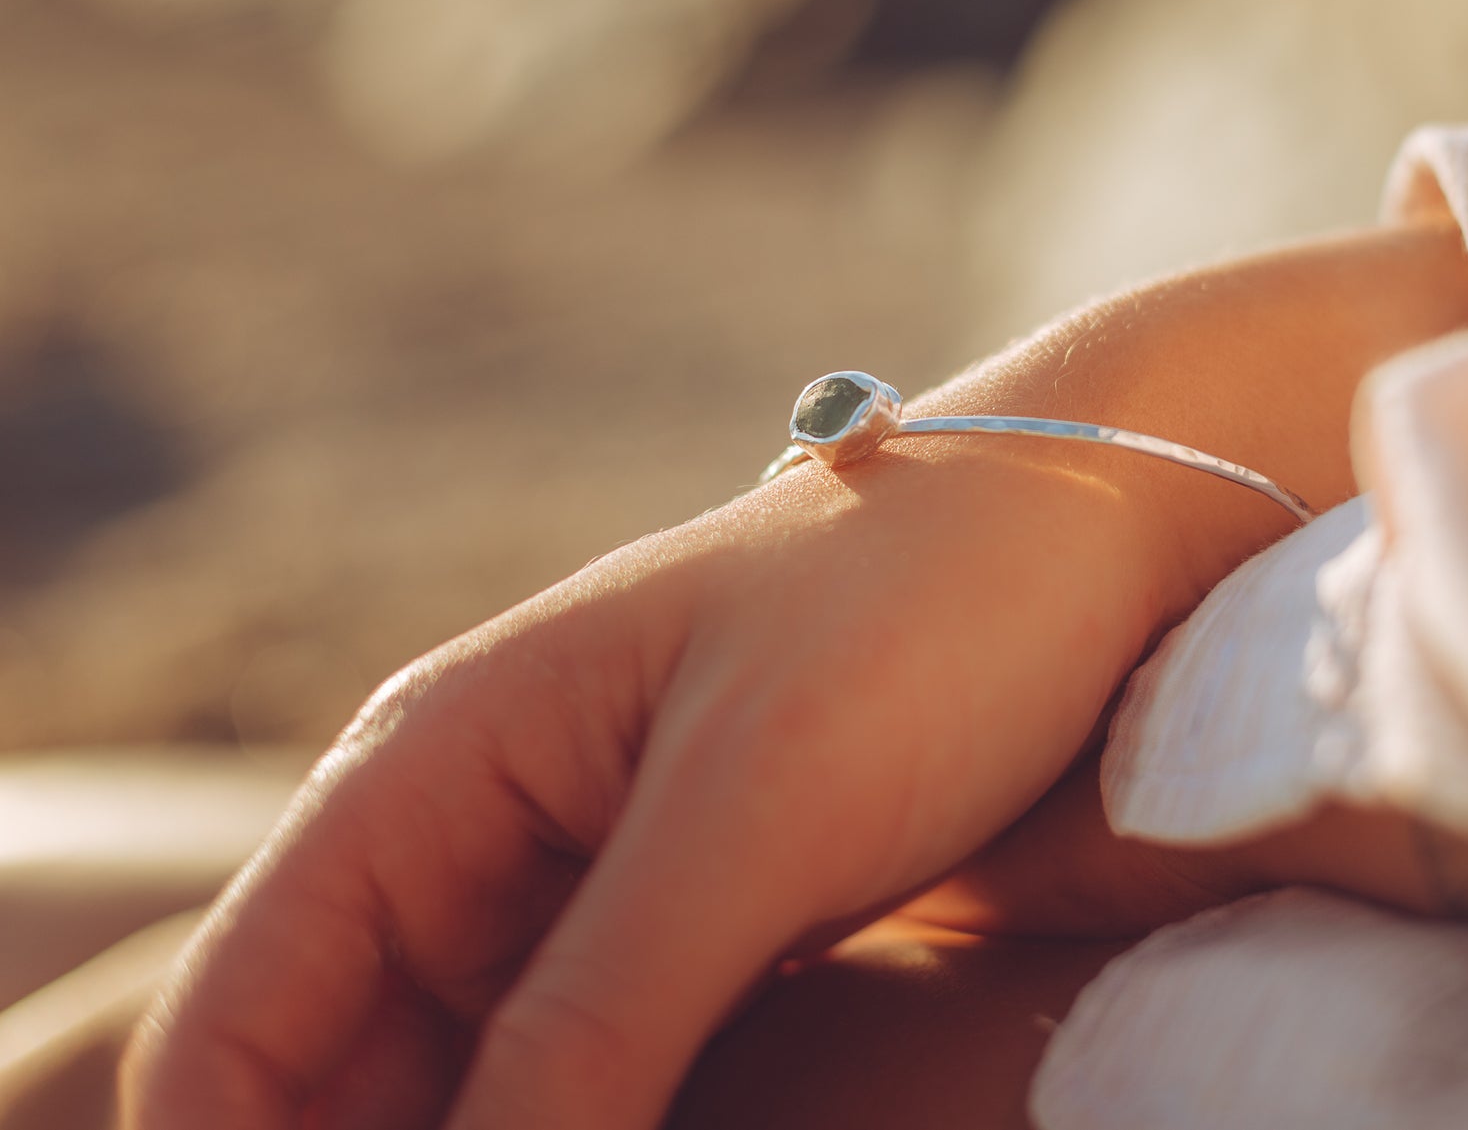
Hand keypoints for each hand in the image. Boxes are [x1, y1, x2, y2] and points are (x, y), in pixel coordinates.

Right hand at [123, 223, 1467, 1128]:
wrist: (1099, 531)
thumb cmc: (928, 616)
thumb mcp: (751, 816)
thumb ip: (591, 1020)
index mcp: (431, 767)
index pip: (230, 1029)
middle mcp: (476, 833)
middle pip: (330, 1081)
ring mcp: (583, 886)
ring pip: (458, 1093)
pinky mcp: (691, 924)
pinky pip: (584, 1078)